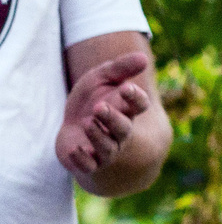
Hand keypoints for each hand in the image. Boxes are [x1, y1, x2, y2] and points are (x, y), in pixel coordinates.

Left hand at [56, 52, 150, 176]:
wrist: (78, 135)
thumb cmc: (92, 104)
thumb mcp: (102, 80)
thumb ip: (121, 69)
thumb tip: (143, 58)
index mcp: (126, 112)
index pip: (138, 106)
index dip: (134, 98)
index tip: (126, 88)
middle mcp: (119, 133)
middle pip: (123, 129)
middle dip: (113, 119)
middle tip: (99, 107)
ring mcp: (105, 150)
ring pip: (107, 147)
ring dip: (98, 136)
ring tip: (87, 122)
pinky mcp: (88, 163)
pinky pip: (89, 165)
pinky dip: (83, 160)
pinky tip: (76, 150)